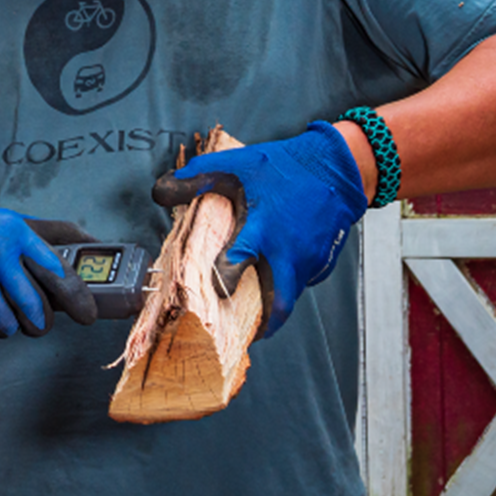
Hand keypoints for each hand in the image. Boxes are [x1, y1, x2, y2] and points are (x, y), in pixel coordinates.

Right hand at [0, 207, 97, 341]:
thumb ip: (53, 233)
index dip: (79, 299)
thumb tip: (95, 243)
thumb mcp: (12, 221)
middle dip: (42, 322)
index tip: (88, 314)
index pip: (58, 272)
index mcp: (13, 232)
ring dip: (11, 325)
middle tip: (38, 319)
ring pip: (13, 327)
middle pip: (38, 310)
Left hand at [151, 122, 367, 336]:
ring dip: (272, 304)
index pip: (239, 261)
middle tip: (241, 331)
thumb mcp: (235, 164)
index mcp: (263, 228)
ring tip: (250, 309)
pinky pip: (302, 283)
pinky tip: (272, 276)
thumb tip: (160, 191)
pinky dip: (286, 285)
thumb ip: (196, 177)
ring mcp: (309, 261)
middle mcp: (289, 251)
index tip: (210, 293)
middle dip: (261, 323)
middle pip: (278, 303)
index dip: (223, 280)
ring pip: (290, 295)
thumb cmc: (284, 166)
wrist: (335, 167)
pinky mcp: (322, 263)